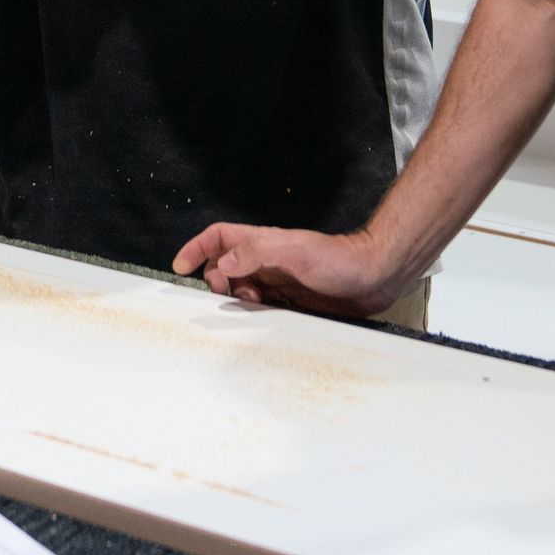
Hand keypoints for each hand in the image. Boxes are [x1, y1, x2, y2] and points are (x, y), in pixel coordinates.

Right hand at [172, 219, 403, 316]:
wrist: (373, 279)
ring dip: (236, 299)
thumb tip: (223, 264)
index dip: (197, 248)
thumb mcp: (296, 250)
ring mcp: (277, 281)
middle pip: (223, 266)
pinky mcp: (289, 301)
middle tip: (223, 295)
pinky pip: (259, 307)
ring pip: (240, 289)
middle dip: (215, 280)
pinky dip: (253, 313)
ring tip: (253, 305)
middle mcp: (266, 260)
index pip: (219, 238)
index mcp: (262, 242)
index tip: (181, 265)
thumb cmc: (339, 260)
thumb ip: (258, 252)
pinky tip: (265, 316)